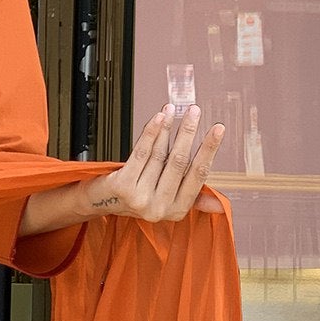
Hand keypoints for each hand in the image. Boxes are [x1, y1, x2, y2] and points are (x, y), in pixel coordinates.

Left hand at [84, 103, 225, 219]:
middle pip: (179, 162)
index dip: (209, 150)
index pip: (198, 176)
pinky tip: (159, 119)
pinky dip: (151, 133)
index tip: (218, 129)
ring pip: (159, 155)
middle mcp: (160, 208)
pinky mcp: (123, 187)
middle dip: (188, 132)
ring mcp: (140, 199)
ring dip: (167, 128)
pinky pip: (141, 153)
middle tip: (195, 111)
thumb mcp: (168, 201)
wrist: (101, 202)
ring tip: (172, 110)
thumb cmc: (138, 196)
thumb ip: (192, 200)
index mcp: (177, 210)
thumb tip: (218, 206)